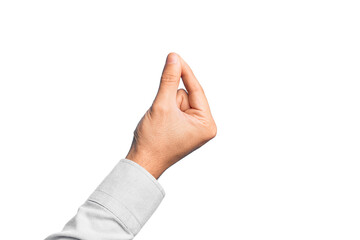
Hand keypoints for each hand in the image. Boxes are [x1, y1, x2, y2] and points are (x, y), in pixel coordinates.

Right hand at [126, 53, 216, 178]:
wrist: (142, 163)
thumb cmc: (154, 140)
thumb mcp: (162, 105)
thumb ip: (169, 79)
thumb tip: (174, 58)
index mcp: (206, 124)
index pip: (196, 90)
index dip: (184, 72)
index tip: (175, 56)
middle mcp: (204, 126)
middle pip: (187, 95)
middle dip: (171, 100)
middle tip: (162, 114)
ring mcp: (195, 128)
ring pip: (179, 101)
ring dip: (166, 106)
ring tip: (160, 122)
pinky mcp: (185, 128)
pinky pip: (176, 109)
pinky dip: (166, 111)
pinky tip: (161, 124)